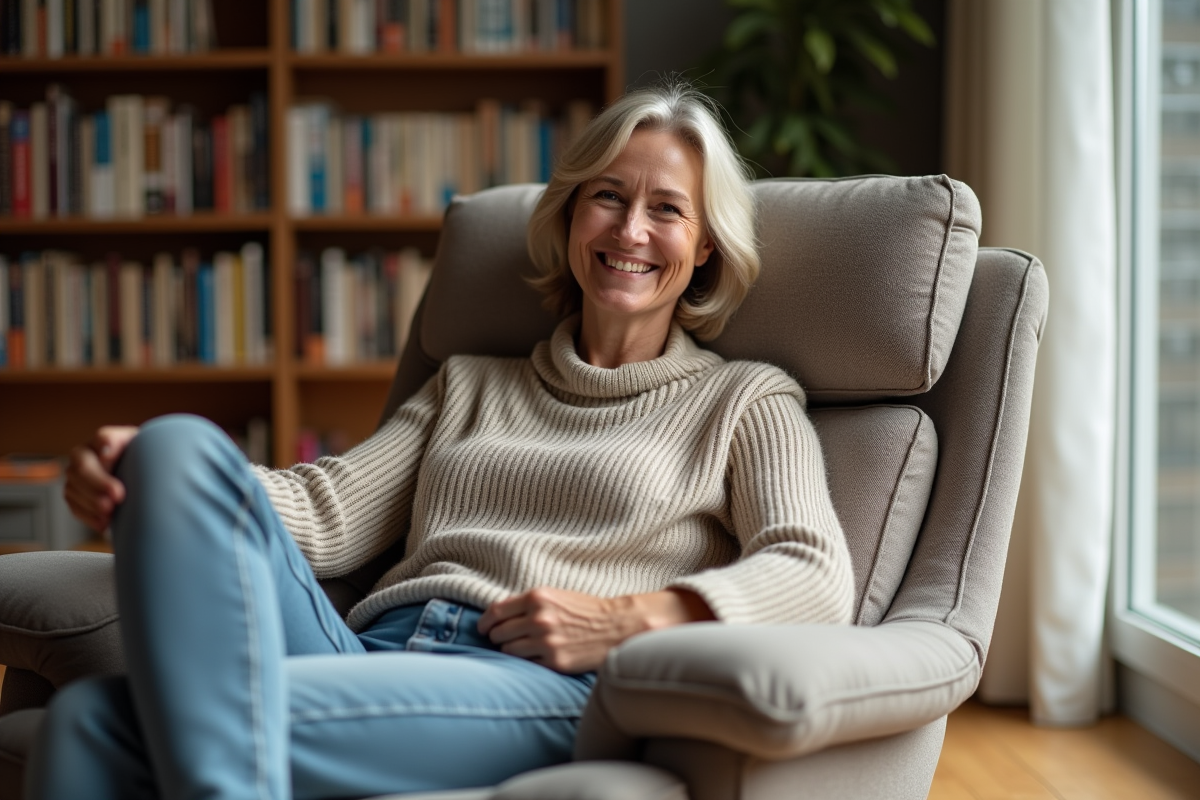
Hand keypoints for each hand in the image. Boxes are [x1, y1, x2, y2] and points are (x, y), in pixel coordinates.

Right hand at [64, 426, 139, 532]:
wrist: (139, 480)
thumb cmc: (145, 462)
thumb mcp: (147, 450)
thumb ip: (135, 445)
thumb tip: (106, 451)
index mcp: (105, 439)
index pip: (104, 437)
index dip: (107, 445)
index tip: (111, 456)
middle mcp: (85, 455)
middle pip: (83, 466)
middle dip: (99, 482)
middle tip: (118, 496)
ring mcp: (76, 476)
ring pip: (75, 487)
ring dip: (92, 502)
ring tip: (111, 512)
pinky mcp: (74, 496)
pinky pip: (75, 506)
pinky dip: (89, 516)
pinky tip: (104, 523)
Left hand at [478, 586, 713, 673]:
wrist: (616, 626)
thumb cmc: (584, 610)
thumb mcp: (554, 596)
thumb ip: (526, 603)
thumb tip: (495, 615)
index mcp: (537, 598)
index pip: (495, 611)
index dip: (485, 622)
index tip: (483, 628)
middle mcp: (539, 619)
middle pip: (498, 633)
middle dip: (498, 637)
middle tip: (505, 639)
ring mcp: (546, 642)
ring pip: (508, 651)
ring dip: (511, 651)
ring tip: (522, 649)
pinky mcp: (555, 662)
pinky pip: (526, 665)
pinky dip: (527, 662)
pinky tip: (537, 657)